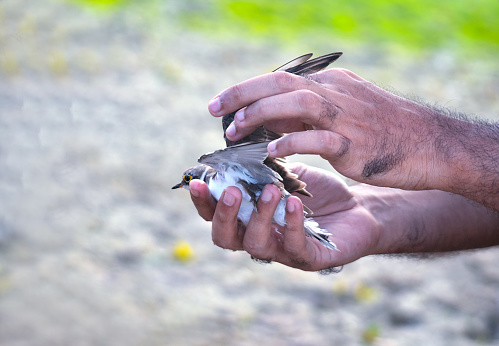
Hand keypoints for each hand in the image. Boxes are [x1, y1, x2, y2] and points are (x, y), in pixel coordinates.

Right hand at [189, 163, 379, 270]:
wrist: (359, 207)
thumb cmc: (317, 193)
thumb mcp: (284, 174)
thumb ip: (259, 169)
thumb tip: (232, 149)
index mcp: (247, 218)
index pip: (214, 215)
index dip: (203, 202)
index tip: (196, 182)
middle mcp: (258, 237)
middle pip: (225, 238)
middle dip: (224, 215)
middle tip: (232, 190)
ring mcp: (281, 251)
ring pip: (257, 244)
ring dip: (260, 216)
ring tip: (271, 191)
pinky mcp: (309, 258)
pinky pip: (294, 246)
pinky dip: (291, 224)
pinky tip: (293, 202)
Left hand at [207, 69, 452, 191]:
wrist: (433, 145)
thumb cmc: (385, 132)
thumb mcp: (344, 113)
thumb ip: (306, 115)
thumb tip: (267, 121)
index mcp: (332, 84)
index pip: (280, 79)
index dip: (245, 89)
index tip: (218, 103)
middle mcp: (337, 94)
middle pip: (282, 83)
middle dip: (243, 94)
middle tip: (214, 111)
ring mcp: (347, 117)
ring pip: (298, 102)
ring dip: (261, 114)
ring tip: (236, 131)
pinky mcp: (356, 144)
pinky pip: (318, 138)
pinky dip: (291, 141)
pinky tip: (271, 152)